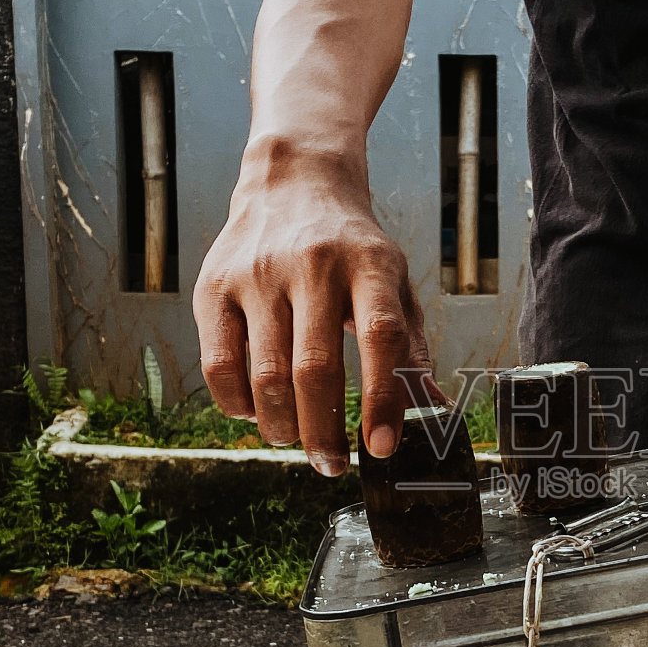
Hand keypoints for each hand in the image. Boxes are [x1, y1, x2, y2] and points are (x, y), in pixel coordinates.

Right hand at [193, 141, 441, 475]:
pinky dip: (237, 405)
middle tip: (332, 465)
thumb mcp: (394, 282)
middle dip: (324, 433)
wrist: (292, 181)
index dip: (383, 400)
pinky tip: (256, 412)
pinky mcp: (214, 287)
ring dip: (282, 426)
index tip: (382, 448)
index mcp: (368, 265)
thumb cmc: (351, 245)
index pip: (381, 339)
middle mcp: (312, 266)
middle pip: (314, 369)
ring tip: (296, 439)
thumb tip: (433, 409)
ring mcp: (257, 275)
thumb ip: (411, 346)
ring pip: (264, 376)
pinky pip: (218, 365)